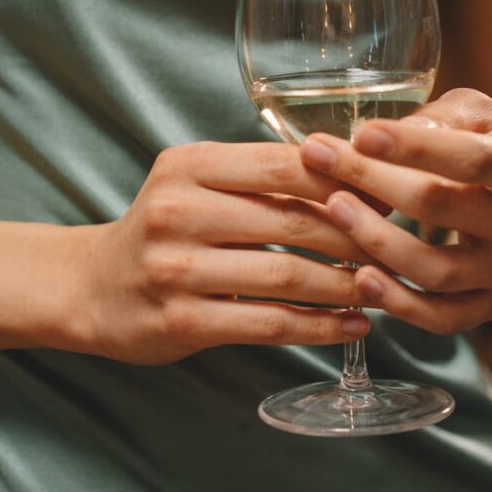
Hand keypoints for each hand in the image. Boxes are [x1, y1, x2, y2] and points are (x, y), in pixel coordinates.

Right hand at [75, 142, 372, 363]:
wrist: (91, 286)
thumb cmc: (162, 229)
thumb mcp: (196, 183)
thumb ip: (260, 179)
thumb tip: (355, 183)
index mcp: (188, 165)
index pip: (283, 164)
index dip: (344, 179)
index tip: (387, 194)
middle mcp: (178, 210)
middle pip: (292, 220)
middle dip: (356, 236)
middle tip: (399, 247)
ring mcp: (177, 268)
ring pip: (287, 277)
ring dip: (345, 285)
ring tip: (383, 288)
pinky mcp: (182, 321)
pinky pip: (268, 324)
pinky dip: (318, 328)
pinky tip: (351, 326)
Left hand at [299, 88, 491, 334]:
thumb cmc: (490, 147)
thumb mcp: (477, 115)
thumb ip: (436, 120)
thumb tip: (378, 137)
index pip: (474, 158)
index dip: (415, 147)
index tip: (362, 134)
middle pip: (445, 208)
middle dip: (375, 182)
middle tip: (322, 161)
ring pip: (438, 271)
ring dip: (377, 241)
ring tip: (334, 210)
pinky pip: (442, 317)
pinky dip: (398, 302)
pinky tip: (359, 277)